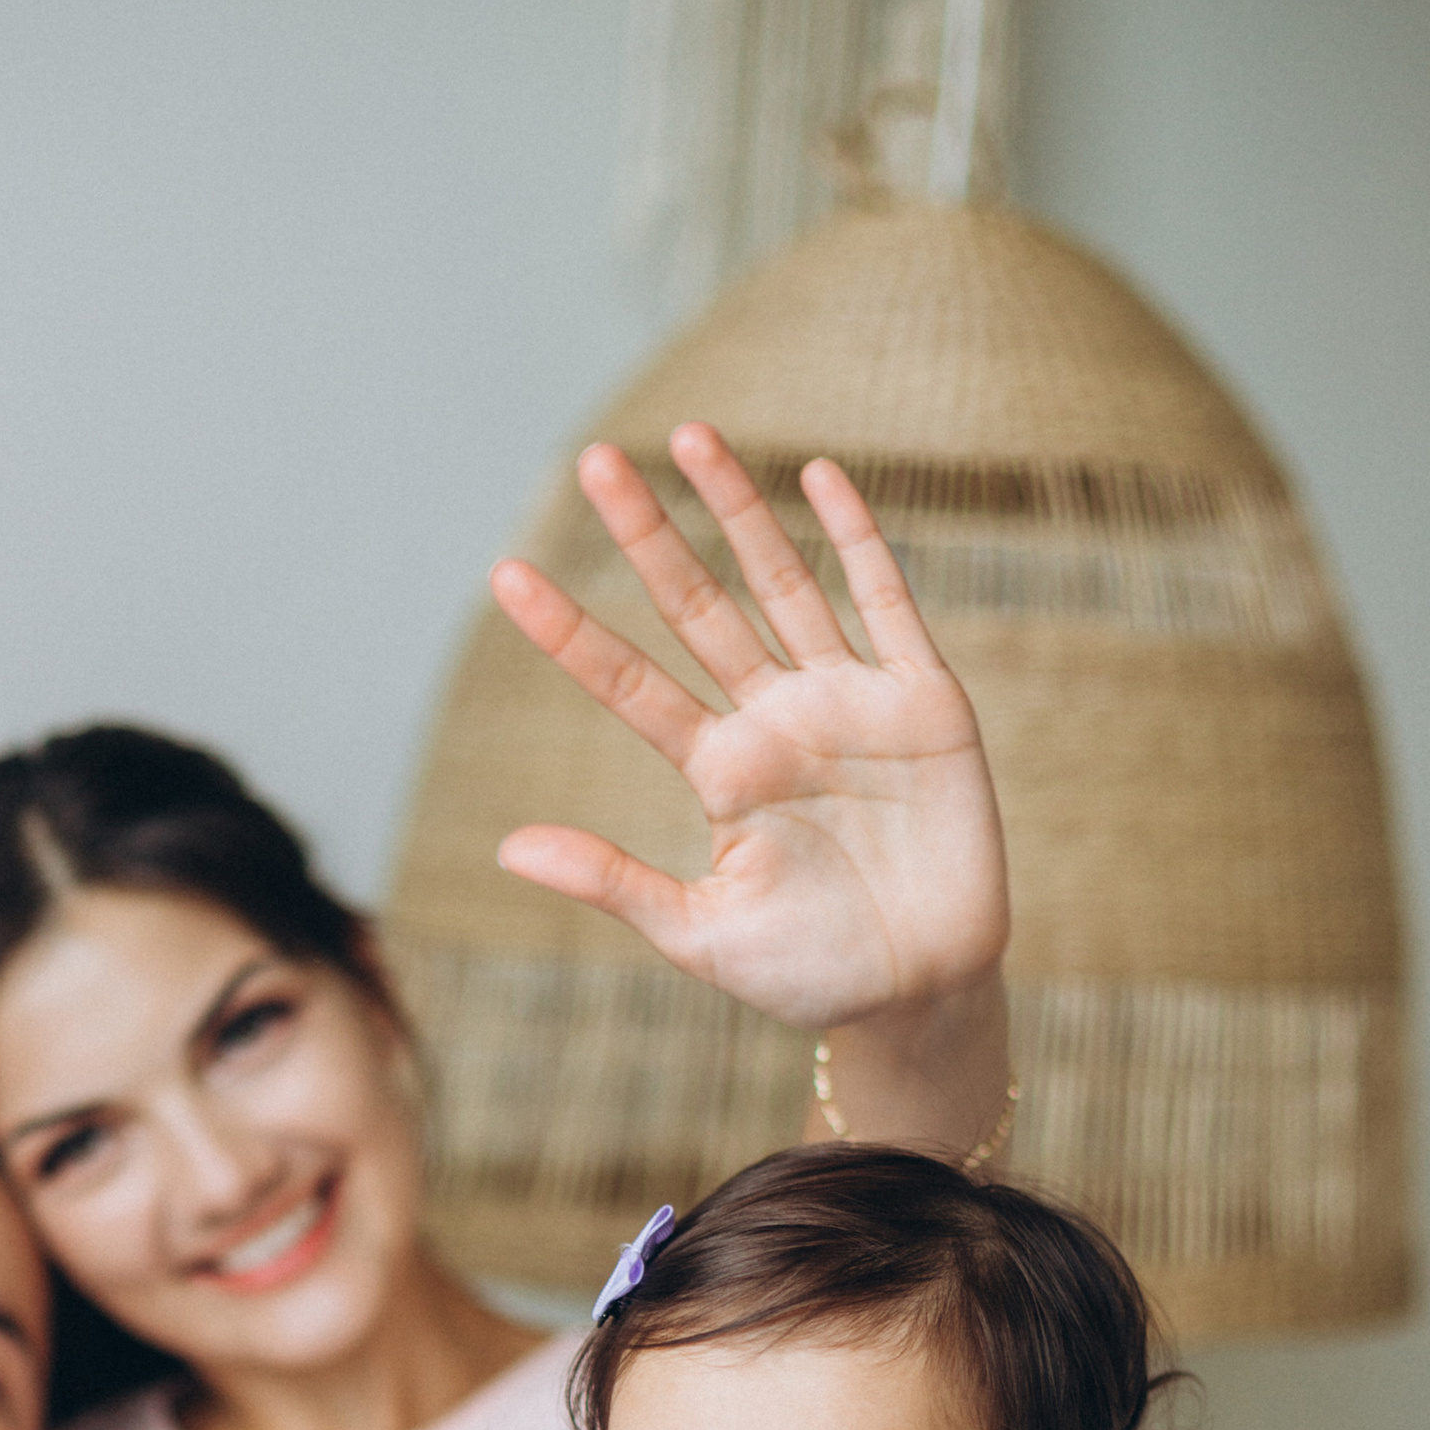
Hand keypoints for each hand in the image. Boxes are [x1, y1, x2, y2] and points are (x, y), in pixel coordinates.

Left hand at [489, 430, 1007, 1031]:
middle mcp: (775, 719)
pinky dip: (858, 539)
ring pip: (784, 582)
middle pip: (698, 607)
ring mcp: (849, 701)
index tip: (505, 576)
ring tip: (690, 435)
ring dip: (738, 511)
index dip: (571, 633)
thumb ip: (614, 884)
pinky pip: (888, 602)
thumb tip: (507, 847)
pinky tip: (819, 478)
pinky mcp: (924, 703)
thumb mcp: (701, 933)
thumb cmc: (810, 972)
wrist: (923, 994)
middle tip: (594, 462)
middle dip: (647, 536)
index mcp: (719, 771)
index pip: (630, 685)